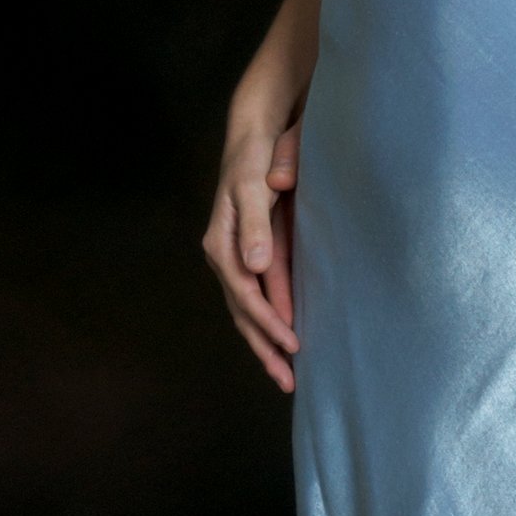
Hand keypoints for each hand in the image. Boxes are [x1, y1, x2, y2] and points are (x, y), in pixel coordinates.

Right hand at [202, 115, 301, 390]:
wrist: (256, 135)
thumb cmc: (255, 157)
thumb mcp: (253, 186)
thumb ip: (254, 224)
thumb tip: (255, 266)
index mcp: (223, 244)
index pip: (246, 294)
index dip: (268, 321)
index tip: (292, 343)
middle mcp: (227, 256)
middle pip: (243, 312)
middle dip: (264, 348)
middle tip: (288, 381)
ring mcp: (240, 257)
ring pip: (250, 310)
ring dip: (266, 343)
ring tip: (286, 376)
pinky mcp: (256, 254)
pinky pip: (262, 297)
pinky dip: (273, 321)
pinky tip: (286, 340)